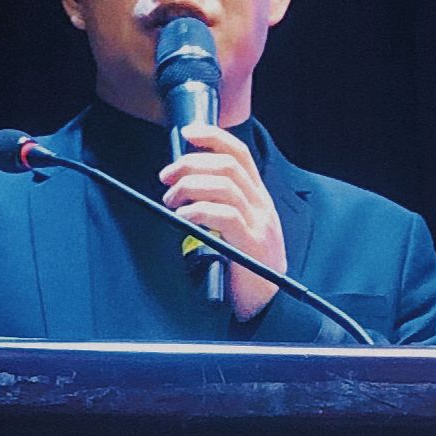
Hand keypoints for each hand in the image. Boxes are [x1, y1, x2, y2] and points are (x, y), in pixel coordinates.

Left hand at [158, 123, 286, 322]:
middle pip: (228, 166)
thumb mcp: (237, 229)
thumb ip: (219, 206)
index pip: (240, 154)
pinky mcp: (251, 243)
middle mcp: (262, 205)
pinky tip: (184, 215)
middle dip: (191, 163)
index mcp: (258, 198)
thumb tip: (185, 186)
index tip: (188, 133)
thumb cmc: (248, 267)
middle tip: (167, 176)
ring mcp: (259, 223)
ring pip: (225, 186)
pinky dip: (199, 210)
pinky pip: (224, 216)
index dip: (214, 137)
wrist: (268, 302)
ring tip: (171, 200)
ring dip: (190, 187)